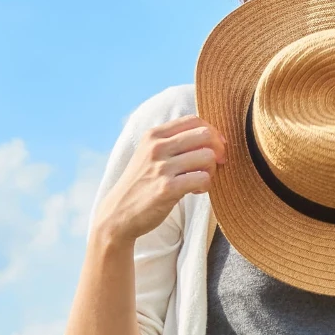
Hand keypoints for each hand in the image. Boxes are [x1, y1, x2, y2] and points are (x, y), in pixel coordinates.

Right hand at [93, 115, 227, 243]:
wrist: (117, 214)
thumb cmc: (141, 183)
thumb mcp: (150, 154)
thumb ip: (174, 142)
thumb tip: (212, 135)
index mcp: (153, 135)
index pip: (194, 120)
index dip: (212, 131)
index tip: (216, 146)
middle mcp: (156, 147)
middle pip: (205, 135)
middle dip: (218, 149)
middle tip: (214, 164)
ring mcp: (161, 167)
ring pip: (207, 156)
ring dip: (211, 170)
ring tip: (201, 179)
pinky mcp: (166, 188)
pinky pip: (202, 178)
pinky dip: (206, 185)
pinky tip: (196, 190)